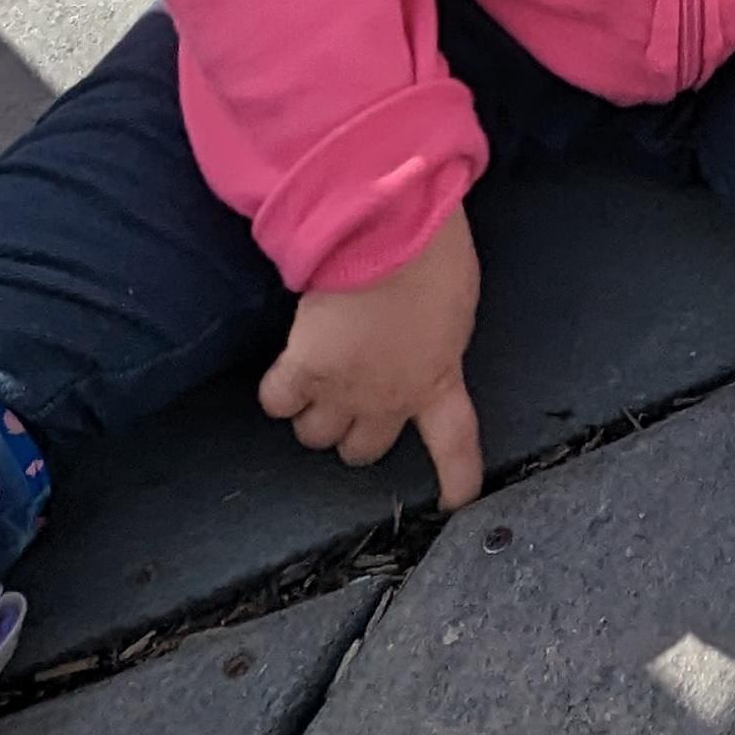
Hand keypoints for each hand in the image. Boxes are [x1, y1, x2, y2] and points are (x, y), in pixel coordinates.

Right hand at [261, 202, 484, 509]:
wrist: (389, 231)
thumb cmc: (434, 254)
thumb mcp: (455, 307)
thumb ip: (436, 343)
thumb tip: (419, 345)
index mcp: (437, 380)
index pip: (455, 444)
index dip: (457, 480)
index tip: (456, 503)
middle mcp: (389, 399)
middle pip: (363, 450)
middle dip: (356, 431)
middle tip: (352, 401)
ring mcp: (343, 392)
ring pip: (314, 435)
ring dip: (311, 414)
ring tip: (312, 384)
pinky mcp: (302, 370)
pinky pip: (277, 403)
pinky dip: (277, 391)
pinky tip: (283, 373)